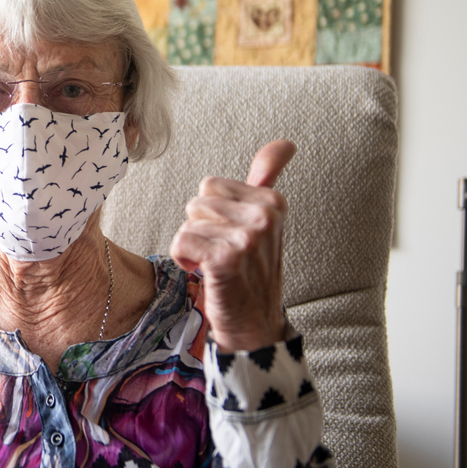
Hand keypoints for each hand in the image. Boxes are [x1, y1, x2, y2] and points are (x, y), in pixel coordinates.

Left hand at [169, 140, 295, 351]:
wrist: (253, 325)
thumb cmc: (250, 271)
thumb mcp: (263, 221)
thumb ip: (267, 178)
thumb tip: (285, 142)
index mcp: (273, 201)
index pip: (211, 186)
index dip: (212, 215)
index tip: (233, 238)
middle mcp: (264, 216)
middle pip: (197, 201)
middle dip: (200, 228)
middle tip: (222, 254)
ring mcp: (247, 237)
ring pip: (187, 223)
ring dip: (193, 246)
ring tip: (216, 265)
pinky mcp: (226, 258)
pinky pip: (181, 242)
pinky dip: (184, 260)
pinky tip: (205, 274)